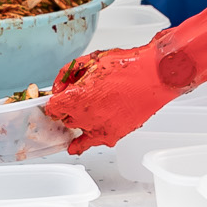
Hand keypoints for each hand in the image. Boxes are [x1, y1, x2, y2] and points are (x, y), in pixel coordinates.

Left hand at [43, 44, 175, 152]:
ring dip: (78, 122)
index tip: (58, 99)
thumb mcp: (91, 60)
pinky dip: (83, 143)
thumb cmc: (127, 65)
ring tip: (83, 116)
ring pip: (77, 130)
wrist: (154, 77)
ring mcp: (97, 127)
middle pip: (65, 118)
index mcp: (75, 97)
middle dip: (67, 109)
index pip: (52, 107)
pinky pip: (91, 143)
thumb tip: (59, 86)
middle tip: (78, 100)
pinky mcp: (112, 135)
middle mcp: (83, 116)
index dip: (54, 102)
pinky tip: (77, 146)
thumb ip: (68, 73)